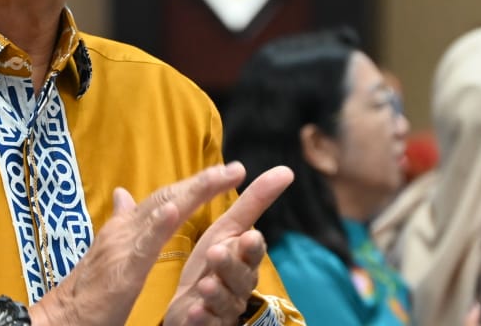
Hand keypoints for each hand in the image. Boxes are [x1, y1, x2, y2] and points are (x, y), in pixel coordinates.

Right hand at [29, 162, 250, 325]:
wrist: (60, 319)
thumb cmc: (87, 292)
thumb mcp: (108, 254)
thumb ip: (121, 224)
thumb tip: (124, 194)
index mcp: (124, 228)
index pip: (164, 199)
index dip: (193, 185)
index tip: (223, 173)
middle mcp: (123, 230)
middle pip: (167, 197)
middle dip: (202, 182)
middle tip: (234, 169)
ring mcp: (121, 247)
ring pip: (159, 211)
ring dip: (191, 192)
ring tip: (217, 176)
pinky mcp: (122, 271)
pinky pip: (143, 244)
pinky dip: (159, 223)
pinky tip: (176, 209)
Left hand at [164, 166, 293, 325]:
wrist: (193, 301)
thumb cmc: (216, 262)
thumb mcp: (229, 230)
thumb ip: (254, 202)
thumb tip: (287, 170)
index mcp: (244, 259)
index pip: (253, 252)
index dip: (251, 246)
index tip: (249, 236)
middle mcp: (239, 284)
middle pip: (240, 277)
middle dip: (230, 266)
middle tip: (215, 253)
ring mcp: (224, 307)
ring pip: (224, 301)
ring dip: (215, 293)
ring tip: (204, 285)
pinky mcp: (207, 324)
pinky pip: (205, 323)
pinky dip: (201, 318)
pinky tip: (193, 312)